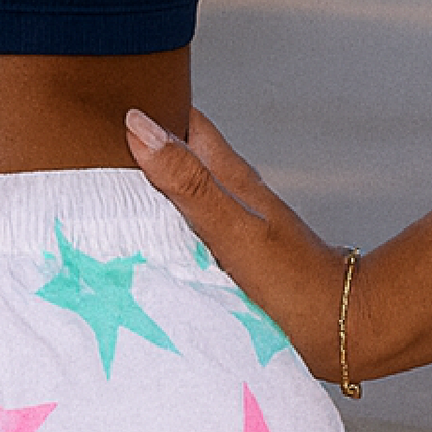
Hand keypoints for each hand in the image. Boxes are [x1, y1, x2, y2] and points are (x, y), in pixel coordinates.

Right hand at [124, 106, 356, 382]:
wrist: (343, 332)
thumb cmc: (292, 281)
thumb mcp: (232, 229)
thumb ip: (189, 183)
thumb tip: (139, 125)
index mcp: (230, 175)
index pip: (184, 121)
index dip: (149, 105)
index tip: (102, 100)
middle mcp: (232, 194)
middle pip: (179, 155)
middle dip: (139, 148)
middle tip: (87, 148)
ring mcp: (234, 226)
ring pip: (182, 193)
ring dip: (149, 189)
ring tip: (100, 191)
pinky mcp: (234, 258)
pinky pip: (188, 230)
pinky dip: (163, 226)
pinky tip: (142, 243)